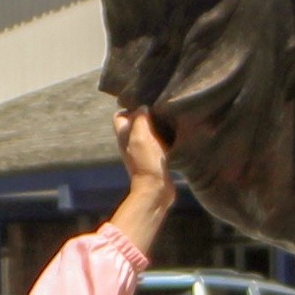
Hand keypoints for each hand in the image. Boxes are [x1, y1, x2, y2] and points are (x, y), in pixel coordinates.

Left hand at [111, 106, 175, 250]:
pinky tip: (174, 135)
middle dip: (145, 115)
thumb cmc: (146, 162)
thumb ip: (140, 119)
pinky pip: (158, 142)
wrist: (155, 189)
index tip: (145, 105)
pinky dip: (164, 137)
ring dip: (156, 126)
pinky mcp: (154, 158)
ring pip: (147, 131)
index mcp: (124, 135)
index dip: (130, 108)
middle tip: (160, 110)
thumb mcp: (141, 136)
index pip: (120, 115)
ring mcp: (142, 151)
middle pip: (135, 122)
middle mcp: (130, 142)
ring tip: (168, 120)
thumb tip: (143, 107)